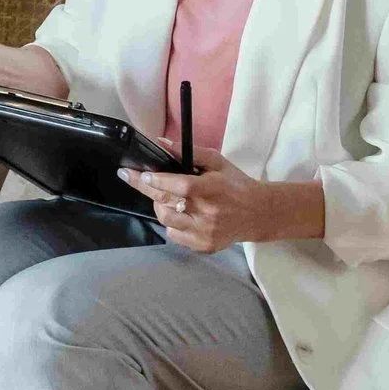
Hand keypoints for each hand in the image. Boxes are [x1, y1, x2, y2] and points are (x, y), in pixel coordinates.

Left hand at [120, 147, 325, 252]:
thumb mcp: (217, 162)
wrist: (259, 214)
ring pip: (165, 220)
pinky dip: (171, 223)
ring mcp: (205, 232)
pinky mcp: (204, 246)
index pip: (179, 186)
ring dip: (159, 206)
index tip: (140, 173)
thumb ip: (190, 153)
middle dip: (144, 187)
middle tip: (130, 176)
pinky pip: (174, 235)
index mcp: (211, 190)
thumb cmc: (236, 184)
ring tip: (167, 197)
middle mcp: (207, 213)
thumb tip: (162, 143)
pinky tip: (180, 214)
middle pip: (165, 202)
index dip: (157, 180)